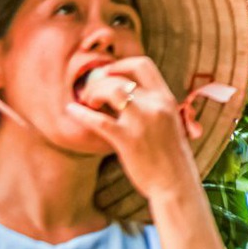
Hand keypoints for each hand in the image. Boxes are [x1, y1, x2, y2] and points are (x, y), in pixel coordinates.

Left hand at [66, 57, 200, 206]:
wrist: (176, 183)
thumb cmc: (172, 157)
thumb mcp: (172, 123)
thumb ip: (155, 108)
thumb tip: (131, 97)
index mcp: (166, 99)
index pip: (143, 65)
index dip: (121, 65)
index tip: (108, 72)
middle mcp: (155, 105)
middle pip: (121, 78)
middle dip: (101, 81)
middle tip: (91, 93)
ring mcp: (141, 121)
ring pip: (111, 91)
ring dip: (94, 92)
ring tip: (88, 102)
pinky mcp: (127, 140)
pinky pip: (98, 120)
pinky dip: (81, 113)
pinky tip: (71, 110)